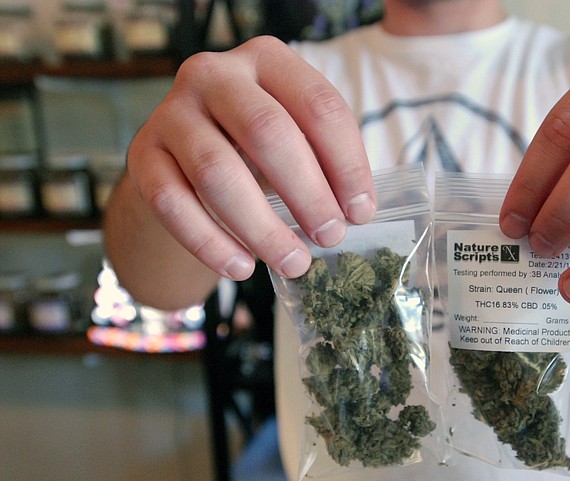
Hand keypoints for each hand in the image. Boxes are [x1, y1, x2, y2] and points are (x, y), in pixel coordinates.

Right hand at [126, 36, 374, 279]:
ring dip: (261, 227)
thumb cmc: (256, 148)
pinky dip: (210, 242)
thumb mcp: (295, 138)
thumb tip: (354, 213)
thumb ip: (323, 163)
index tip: (361, 212)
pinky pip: (173, 203)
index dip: (347, 164)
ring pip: (218, 173)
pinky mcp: (143, 154)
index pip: (319, 106)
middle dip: (308, 193)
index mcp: (267, 59)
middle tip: (330, 237)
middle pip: (268, 132)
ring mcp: (172, 112)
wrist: (186, 157)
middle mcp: (214, 74)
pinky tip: (242, 266)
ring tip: (293, 262)